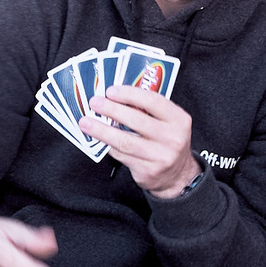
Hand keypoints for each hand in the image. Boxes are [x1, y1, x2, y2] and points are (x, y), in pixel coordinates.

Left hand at [83, 84, 197, 198]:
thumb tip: (116, 97)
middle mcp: (172, 138)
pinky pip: (121, 155)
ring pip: (125, 141)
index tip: (111, 91)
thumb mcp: (168, 123)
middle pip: (137, 120)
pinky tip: (97, 138)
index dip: (129, 94)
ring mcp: (160, 156)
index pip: (152, 101)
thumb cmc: (168, 142)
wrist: (178, 175)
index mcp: (179, 120)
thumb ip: (148, 110)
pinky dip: (107, 145)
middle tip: (95, 103)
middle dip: (112, 109)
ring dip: (101, 130)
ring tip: (86, 122)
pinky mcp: (148, 171)